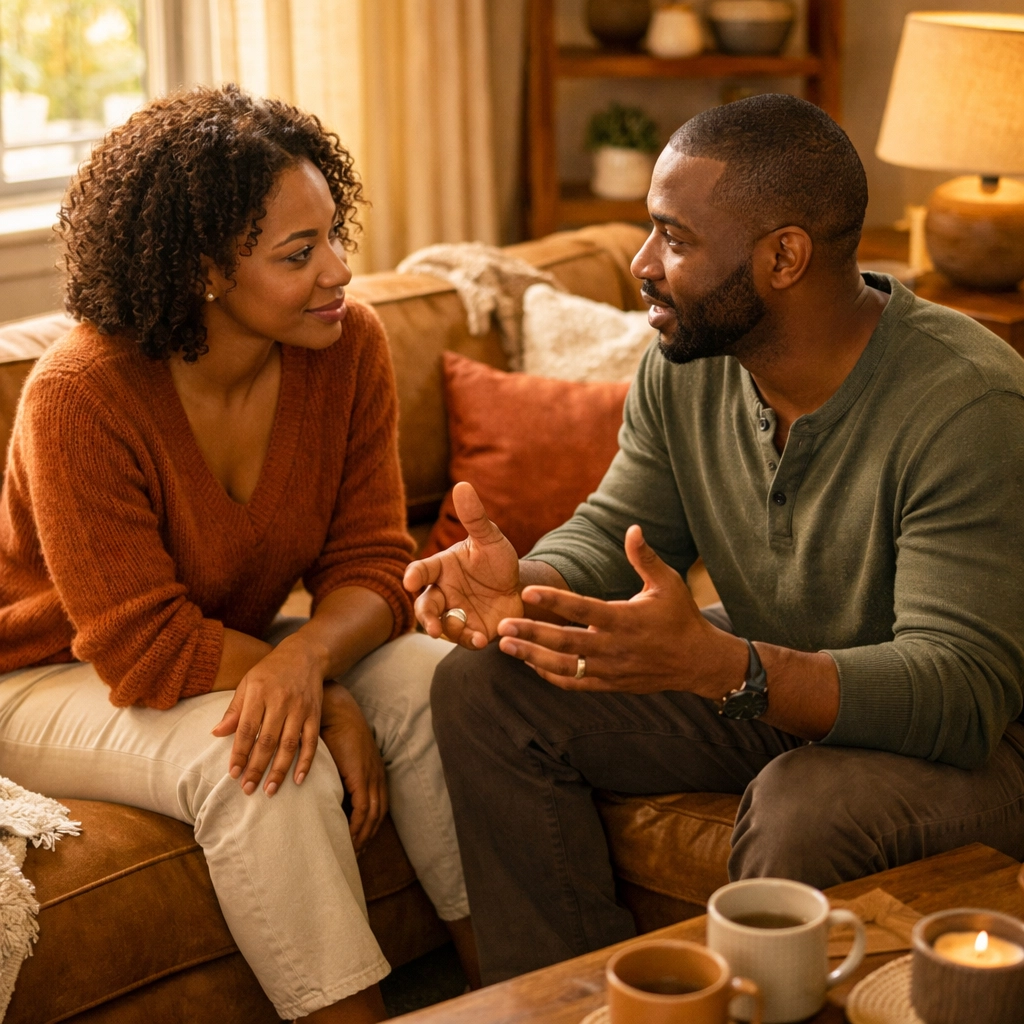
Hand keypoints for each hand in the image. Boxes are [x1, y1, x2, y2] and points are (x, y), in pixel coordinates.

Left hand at [211, 639, 322, 795]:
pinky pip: (311, 741)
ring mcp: (300, 708)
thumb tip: (216, 733)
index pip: (247, 729)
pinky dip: (306, 761)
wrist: (305, 655)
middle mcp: (281, 701)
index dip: (240, 753)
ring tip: (269, 790)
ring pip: (289, 744)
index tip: (233, 773)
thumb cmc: (271, 671)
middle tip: (248, 789)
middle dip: (257, 767)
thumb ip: (234, 710)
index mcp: (259, 693)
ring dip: (279, 770)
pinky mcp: (315, 714)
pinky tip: (298, 779)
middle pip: (268, 740)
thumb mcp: (248, 683)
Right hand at [319, 682, 387, 852]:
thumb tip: (324, 790)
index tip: (360, 841)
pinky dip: (357, 827)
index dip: (370, 825)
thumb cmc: (332, 730)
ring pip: (372, 816)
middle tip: (356, 854)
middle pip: (378, 814)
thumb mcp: (337, 757)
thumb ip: (335, 774)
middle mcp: (377, 775)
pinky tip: (349, 839)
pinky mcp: (361, 777)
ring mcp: (371, 776)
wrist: (335, 712)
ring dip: (363, 835)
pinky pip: (363, 809)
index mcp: (374, 770)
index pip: (378, 805)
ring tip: (351, 851)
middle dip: (368, 836)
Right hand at [403, 482, 522, 648]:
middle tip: (431, 626)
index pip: (421, 571)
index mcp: (441, 568)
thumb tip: (462, 485)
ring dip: (450, 631)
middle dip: (426, 616)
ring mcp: (455, 614)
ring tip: (468, 634)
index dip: (412, 576)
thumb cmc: (498, 560)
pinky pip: (464, 639)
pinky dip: (470, 640)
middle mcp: (443, 592)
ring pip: (442, 626)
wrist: (521, 586)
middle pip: (424, 605)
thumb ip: (475, 517)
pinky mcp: (471, 631)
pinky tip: (481, 639)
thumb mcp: (490, 538)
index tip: (410, 581)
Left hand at [495, 525, 746, 694]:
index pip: (584, 609)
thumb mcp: (668, 583)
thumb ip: (645, 558)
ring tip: (505, 646)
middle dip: (532, 635)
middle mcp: (616, 647)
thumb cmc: (680, 616)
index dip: (555, 602)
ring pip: (566, 667)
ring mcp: (612, 670)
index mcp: (626, 619)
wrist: (698, 661)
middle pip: (567, 643)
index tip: (527, 592)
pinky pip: (576, 683)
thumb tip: (633, 528)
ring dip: (533, 657)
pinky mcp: (611, 684)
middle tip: (502, 626)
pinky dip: (551, 675)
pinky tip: (530, 663)